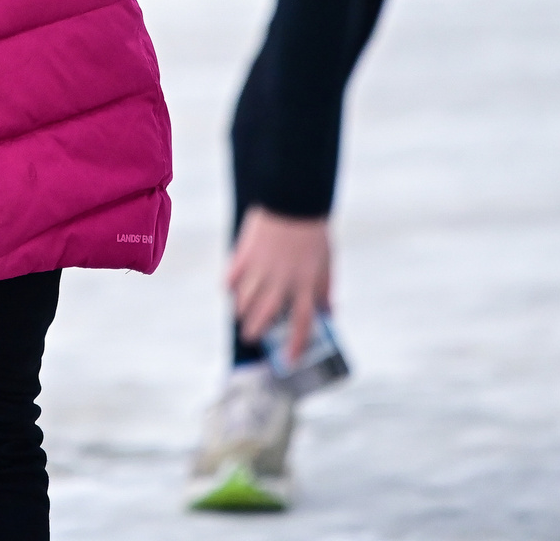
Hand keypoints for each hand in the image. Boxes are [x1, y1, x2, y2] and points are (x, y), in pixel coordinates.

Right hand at [227, 206, 330, 367]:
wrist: (293, 200)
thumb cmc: (314, 233)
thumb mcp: (327, 263)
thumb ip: (325, 290)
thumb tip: (330, 313)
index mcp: (306, 284)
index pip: (302, 324)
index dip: (296, 346)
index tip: (289, 360)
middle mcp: (283, 281)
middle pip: (266, 316)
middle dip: (256, 332)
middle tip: (252, 337)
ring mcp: (261, 268)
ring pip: (245, 301)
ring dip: (242, 312)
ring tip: (241, 315)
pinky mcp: (245, 254)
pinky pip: (231, 278)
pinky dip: (229, 287)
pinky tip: (230, 289)